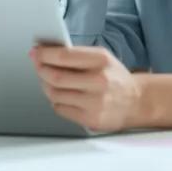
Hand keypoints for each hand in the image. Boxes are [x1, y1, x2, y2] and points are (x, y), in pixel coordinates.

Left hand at [30, 45, 145, 131]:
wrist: (135, 101)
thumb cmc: (114, 77)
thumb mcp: (101, 57)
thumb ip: (75, 54)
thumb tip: (44, 51)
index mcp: (101, 61)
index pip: (63, 56)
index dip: (44, 54)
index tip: (35, 52)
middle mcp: (99, 81)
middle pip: (55, 77)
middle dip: (41, 70)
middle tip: (38, 65)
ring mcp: (95, 102)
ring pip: (54, 94)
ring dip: (46, 86)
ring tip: (49, 80)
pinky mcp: (91, 119)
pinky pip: (60, 109)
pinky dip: (56, 101)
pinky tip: (63, 95)